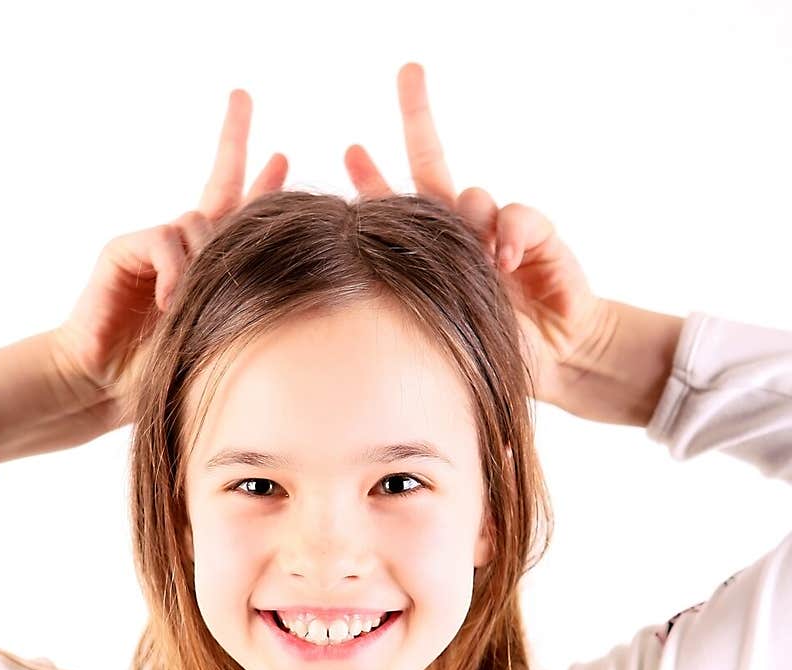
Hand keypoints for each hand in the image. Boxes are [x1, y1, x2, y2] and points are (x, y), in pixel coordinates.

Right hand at [49, 90, 287, 428]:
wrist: (107, 387)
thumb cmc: (167, 374)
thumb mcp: (221, 338)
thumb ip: (244, 301)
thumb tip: (292, 271)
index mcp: (211, 268)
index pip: (240, 216)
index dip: (262, 183)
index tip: (282, 155)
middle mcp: (183, 248)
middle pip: (220, 182)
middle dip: (233, 137)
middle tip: (242, 95)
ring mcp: (153, 245)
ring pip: (199, 223)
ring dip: (205, 259)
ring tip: (190, 304)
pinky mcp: (124, 248)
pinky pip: (165, 240)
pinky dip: (175, 271)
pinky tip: (171, 302)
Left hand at [344, 62, 613, 406]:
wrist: (553, 364)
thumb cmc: (488, 355)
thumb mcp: (436, 329)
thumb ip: (408, 294)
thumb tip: (369, 259)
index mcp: (430, 254)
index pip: (394, 207)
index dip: (373, 177)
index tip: (351, 149)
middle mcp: (462, 234)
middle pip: (432, 163)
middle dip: (418, 114)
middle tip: (408, 71)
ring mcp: (498, 231)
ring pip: (471, 196)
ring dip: (468, 216)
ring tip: (478, 258)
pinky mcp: (538, 235)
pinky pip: (517, 215)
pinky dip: (509, 234)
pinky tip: (504, 261)